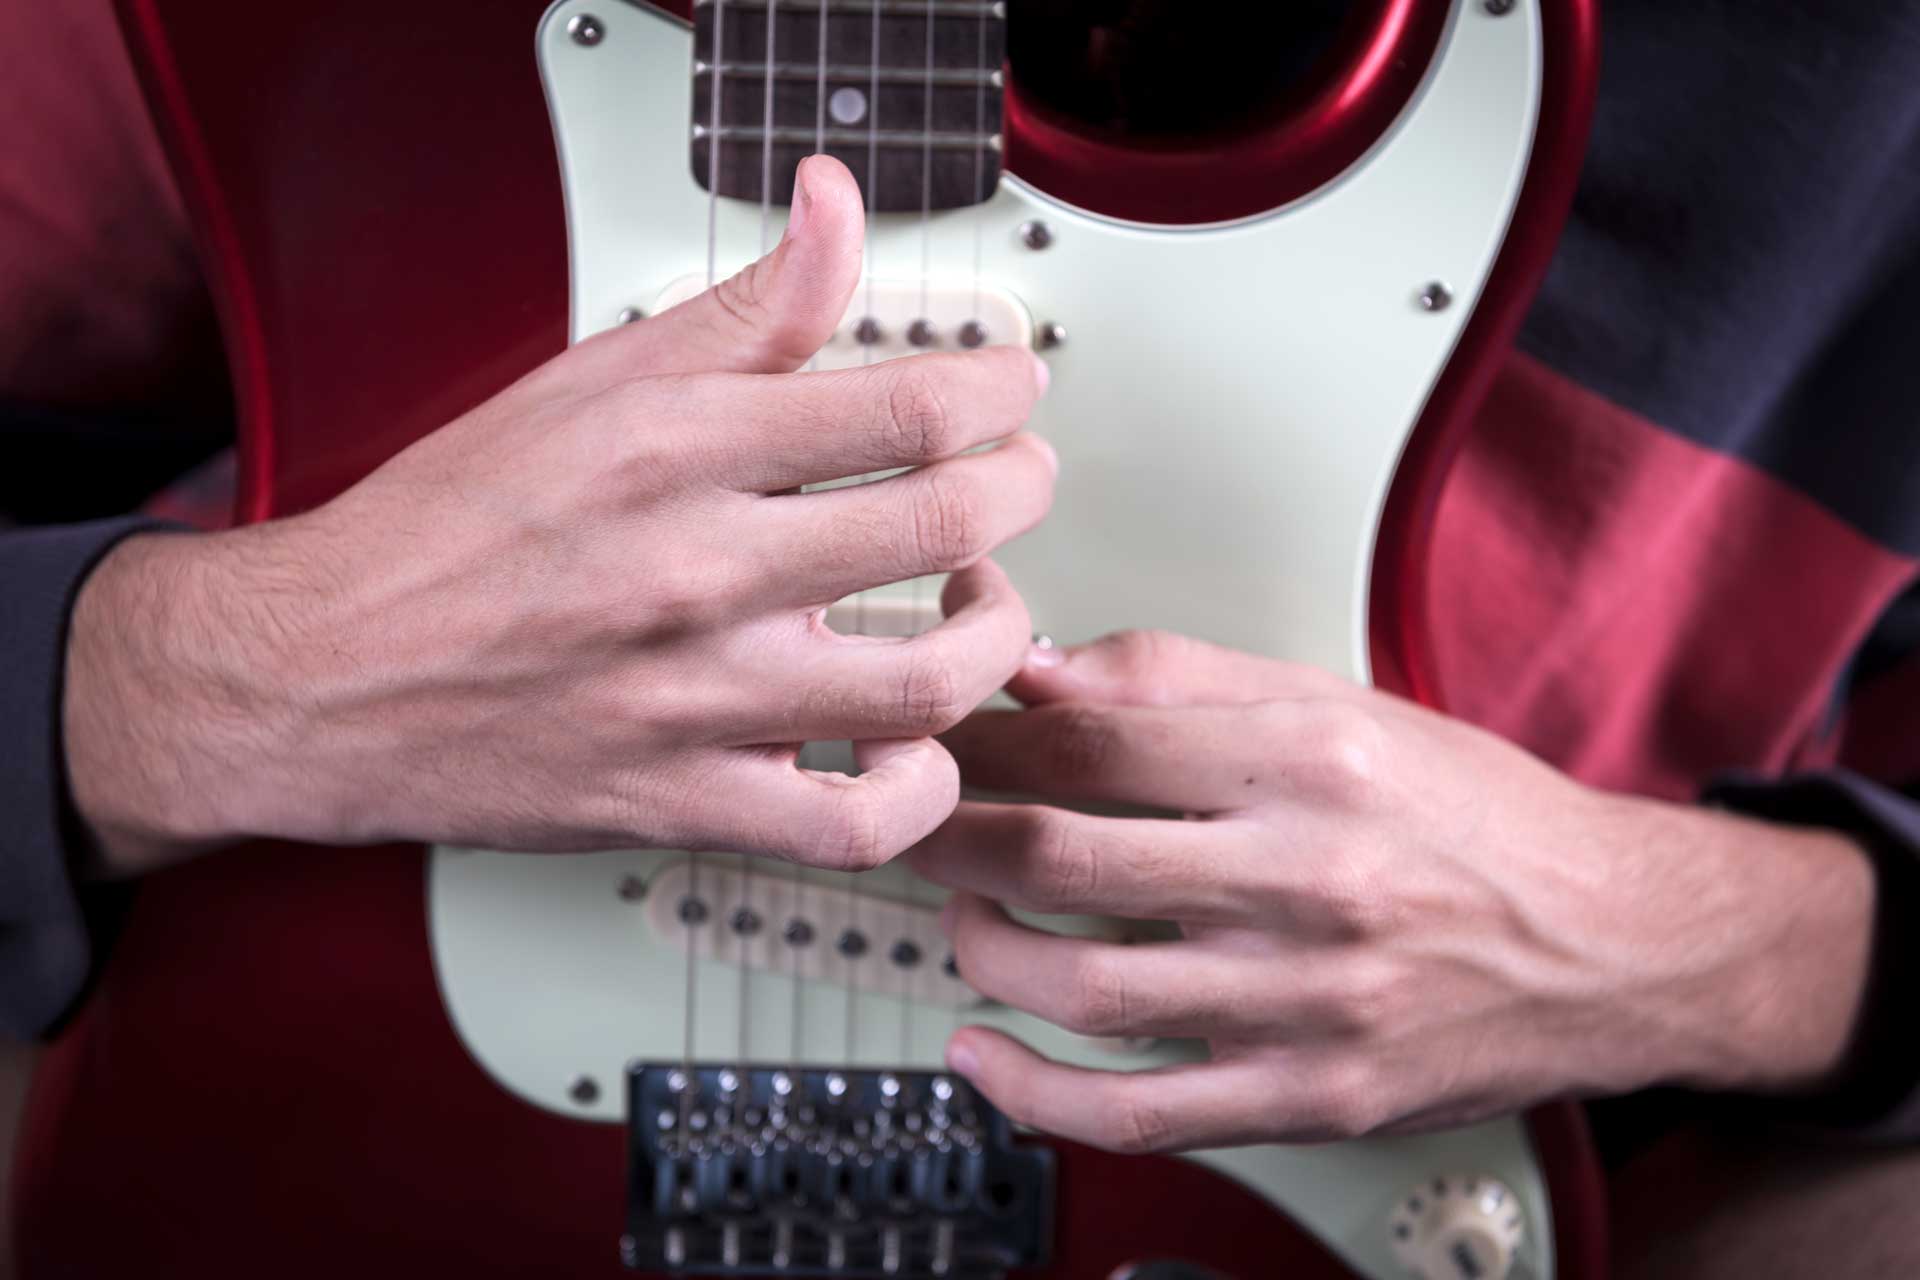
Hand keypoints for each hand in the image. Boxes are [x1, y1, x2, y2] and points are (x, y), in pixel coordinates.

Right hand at [63, 156, 1053, 875]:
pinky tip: (912, 749)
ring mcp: (693, 697)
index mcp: (673, 448)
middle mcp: (692, 569)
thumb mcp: (589, 382)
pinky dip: (918, 795)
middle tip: (1015, 479)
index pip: (908, 406)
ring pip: (928, 683)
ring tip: (976, 605)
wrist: (316, 674)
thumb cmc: (446, 528)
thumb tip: (834, 211)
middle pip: (946, 524)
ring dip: (994, 637)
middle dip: (1021, 490)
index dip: (1001, 393)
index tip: (1010, 392)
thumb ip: (741, 310)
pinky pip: (853, 825)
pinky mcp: (682, 801)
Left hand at [909, 631, 1875, 1152]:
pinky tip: (983, 1056)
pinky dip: (1032, 1093)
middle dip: (942, 833)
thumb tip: (1037, 670)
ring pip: (1077, 984)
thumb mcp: (1340, 704)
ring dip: (977, 946)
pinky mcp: (1309, 1094)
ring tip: (963, 913)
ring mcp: (1306, 998)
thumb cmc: (1472, 816)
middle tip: (902, 818)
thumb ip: (1180, 678)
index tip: (921, 736)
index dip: (973, 737)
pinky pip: (1135, 1110)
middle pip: (1057, 853)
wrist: (1613, 942)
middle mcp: (1307, 876)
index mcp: (1309, 759)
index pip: (1086, 739)